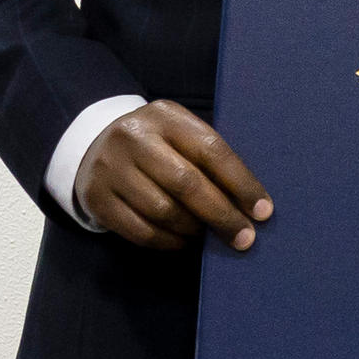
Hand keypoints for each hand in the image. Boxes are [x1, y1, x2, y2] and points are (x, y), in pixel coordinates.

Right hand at [77, 101, 273, 250]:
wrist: (95, 144)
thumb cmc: (157, 144)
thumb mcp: (180, 134)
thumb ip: (208, 159)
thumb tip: (251, 204)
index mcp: (165, 116)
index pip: (211, 150)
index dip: (241, 183)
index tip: (263, 211)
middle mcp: (134, 138)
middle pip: (186, 183)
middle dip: (222, 216)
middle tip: (244, 238)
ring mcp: (111, 168)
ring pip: (163, 211)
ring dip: (194, 230)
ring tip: (208, 235)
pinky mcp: (97, 199)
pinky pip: (141, 231)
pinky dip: (169, 242)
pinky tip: (183, 242)